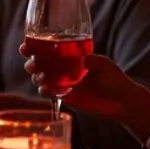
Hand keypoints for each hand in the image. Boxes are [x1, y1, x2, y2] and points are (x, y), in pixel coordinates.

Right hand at [20, 50, 148, 120]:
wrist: (122, 103)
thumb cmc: (116, 80)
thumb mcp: (107, 66)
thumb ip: (96, 61)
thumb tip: (84, 60)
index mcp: (70, 56)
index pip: (47, 48)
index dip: (33, 46)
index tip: (26, 46)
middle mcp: (63, 68)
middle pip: (38, 62)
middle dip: (30, 62)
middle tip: (33, 64)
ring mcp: (63, 83)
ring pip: (40, 77)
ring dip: (36, 76)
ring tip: (42, 77)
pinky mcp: (65, 97)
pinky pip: (49, 93)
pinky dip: (44, 90)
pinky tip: (46, 89)